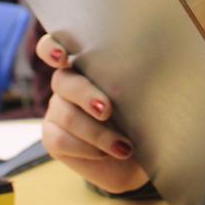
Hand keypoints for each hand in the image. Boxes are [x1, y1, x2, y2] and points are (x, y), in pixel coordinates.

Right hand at [35, 34, 149, 194]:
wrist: (142, 157)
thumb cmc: (147, 116)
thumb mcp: (146, 93)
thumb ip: (136, 76)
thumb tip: (152, 60)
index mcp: (88, 64)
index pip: (55, 46)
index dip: (52, 48)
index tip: (63, 58)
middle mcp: (68, 83)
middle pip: (63, 81)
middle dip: (86, 95)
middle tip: (107, 111)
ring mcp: (57, 109)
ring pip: (66, 114)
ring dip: (97, 132)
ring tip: (124, 146)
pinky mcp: (53, 136)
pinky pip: (60, 139)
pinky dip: (88, 148)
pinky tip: (108, 153)